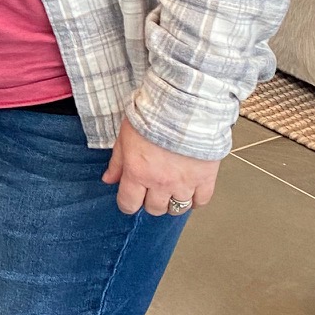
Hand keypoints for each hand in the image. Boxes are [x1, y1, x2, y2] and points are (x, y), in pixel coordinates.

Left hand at [103, 119, 218, 217]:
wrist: (185, 105)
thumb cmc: (153, 116)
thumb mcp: (126, 136)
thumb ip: (117, 162)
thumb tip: (108, 180)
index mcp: (138, 173)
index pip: (128, 204)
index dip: (128, 203)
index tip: (131, 198)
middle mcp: (160, 183)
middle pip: (154, 209)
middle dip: (151, 201)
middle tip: (153, 189)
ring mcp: (184, 183)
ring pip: (176, 208)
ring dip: (172, 202)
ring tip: (172, 189)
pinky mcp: (205, 178)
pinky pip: (201, 201)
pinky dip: (195, 200)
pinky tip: (191, 190)